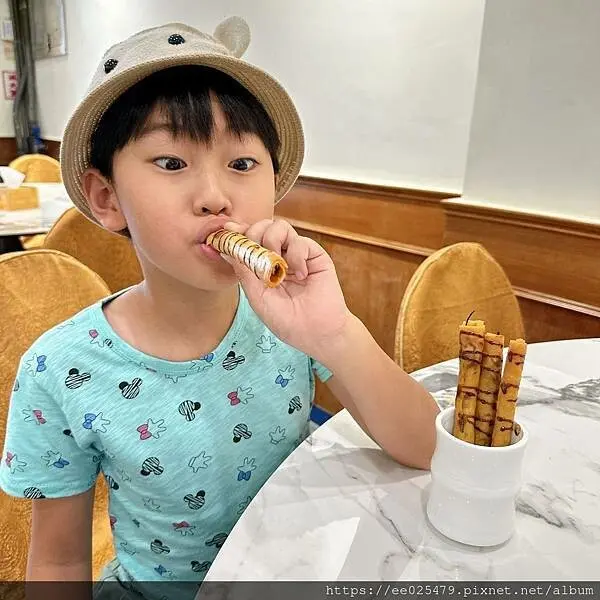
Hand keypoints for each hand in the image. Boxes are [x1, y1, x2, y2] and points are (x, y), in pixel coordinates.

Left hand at [221, 219, 350, 360]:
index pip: (249, 241)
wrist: (316, 333)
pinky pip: (301, 241)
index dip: (239, 234)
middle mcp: (279, 257)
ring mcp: (297, 255)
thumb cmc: (287, 321)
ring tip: (278, 265)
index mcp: (263, 267)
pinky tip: (300, 275)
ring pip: (280, 227)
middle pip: (262, 227)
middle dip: (254, 235)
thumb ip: (244, 272)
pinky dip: (297, 256)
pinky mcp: (315, 255)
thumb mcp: (258, 297)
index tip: (229, 232)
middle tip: (256, 254)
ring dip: (273, 242)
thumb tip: (225, 250)